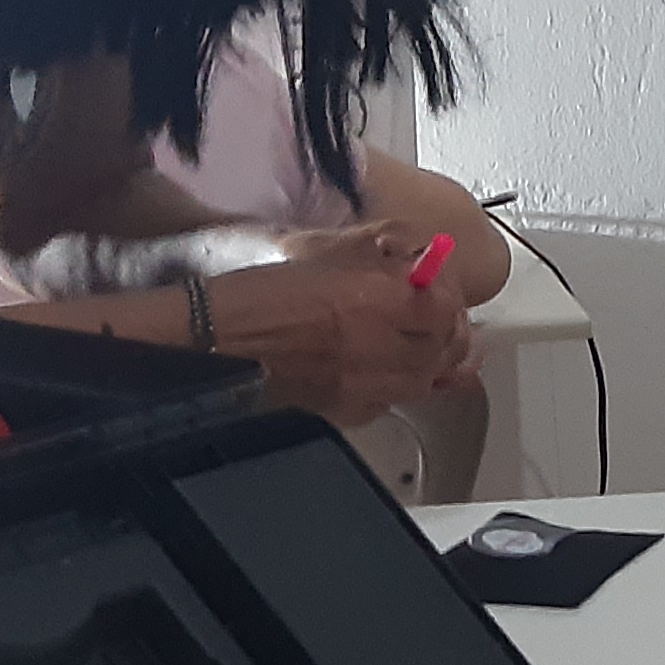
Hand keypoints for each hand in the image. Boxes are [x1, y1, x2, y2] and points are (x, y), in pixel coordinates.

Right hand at [199, 223, 476, 418]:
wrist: (214, 339)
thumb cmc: (257, 291)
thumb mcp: (325, 254)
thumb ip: (380, 258)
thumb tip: (420, 262)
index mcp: (372, 299)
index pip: (444, 304)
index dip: (449, 294)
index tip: (440, 284)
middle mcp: (375, 346)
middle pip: (443, 347)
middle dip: (450, 330)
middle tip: (445, 316)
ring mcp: (362, 385)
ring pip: (426, 380)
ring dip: (435, 361)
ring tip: (432, 345)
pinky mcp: (345, 410)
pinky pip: (394, 401)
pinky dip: (404, 386)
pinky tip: (397, 371)